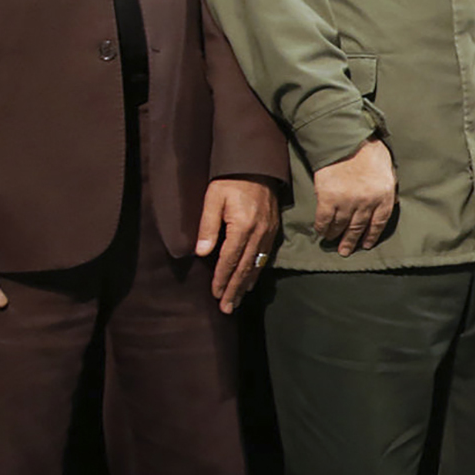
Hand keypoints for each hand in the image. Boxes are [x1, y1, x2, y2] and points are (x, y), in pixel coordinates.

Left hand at [196, 178, 279, 312]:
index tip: (214, 294)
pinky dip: (257, 272)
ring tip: (236, 300)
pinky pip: (265, 257)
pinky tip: (251, 281)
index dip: (221, 278)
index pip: (229, 259)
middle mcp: (258, 234)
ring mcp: (268, 233)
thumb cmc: (230, 180)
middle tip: (226, 308)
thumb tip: (201, 253)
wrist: (257, 166)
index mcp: (242, 227)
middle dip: (234, 289)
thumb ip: (207, 226)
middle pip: (245, 268)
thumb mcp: (213, 199)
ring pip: (257, 265)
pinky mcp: (273, 230)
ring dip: (246, 285)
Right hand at [313, 139, 396, 256]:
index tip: (366, 244)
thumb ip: (386, 189)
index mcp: (384, 195)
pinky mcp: (328, 198)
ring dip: (336, 236)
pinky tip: (321, 232)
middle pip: (358, 227)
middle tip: (346, 251)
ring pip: (341, 225)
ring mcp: (347, 201)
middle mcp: (367, 202)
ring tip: (332, 242)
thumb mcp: (388, 170)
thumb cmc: (369, 151)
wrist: (345, 138)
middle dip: (351, 241)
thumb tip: (389, 203)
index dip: (372, 235)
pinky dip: (322, 227)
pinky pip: (325, 219)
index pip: (379, 222)